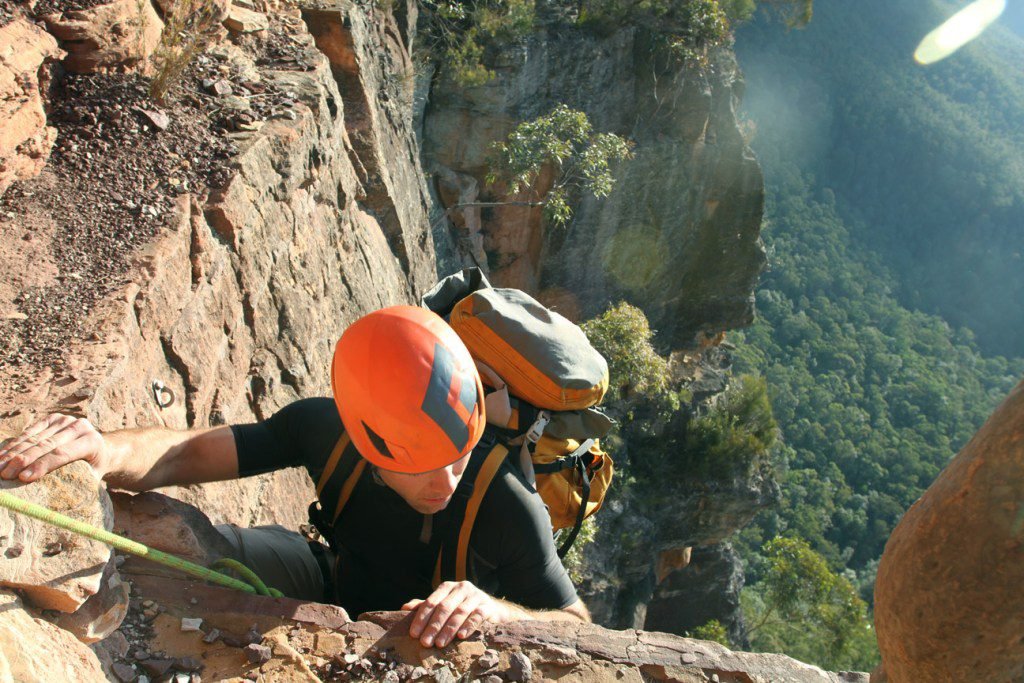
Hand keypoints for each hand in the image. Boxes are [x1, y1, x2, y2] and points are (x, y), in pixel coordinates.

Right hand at [0, 414, 107, 481]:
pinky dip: (15, 444)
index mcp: (92, 442)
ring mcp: (66, 420)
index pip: (62, 454)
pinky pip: (30, 431)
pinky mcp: (53, 418)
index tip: (23, 478)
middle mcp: (80, 427)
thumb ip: (78, 484)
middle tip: (4, 475)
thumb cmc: (93, 469)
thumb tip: (56, 502)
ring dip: (14, 453)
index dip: (41, 465)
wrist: (100, 446)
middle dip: (22, 460)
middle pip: (46, 445)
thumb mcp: (92, 477)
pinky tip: (2, 455)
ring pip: (35, 438)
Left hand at [402, 581, 516, 647]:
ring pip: (459, 612)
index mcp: (447, 587)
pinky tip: (461, 636)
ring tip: (440, 644)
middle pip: (444, 608)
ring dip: (448, 629)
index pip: (431, 602)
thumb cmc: (462, 608)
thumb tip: (403, 608)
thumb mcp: (443, 605)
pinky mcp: (487, 605)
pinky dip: (468, 626)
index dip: (421, 618)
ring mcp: (475, 595)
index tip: (413, 634)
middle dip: (433, 626)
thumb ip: (425, 606)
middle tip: (425, 642)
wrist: (491, 610)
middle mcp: (461, 588)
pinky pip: (477, 616)